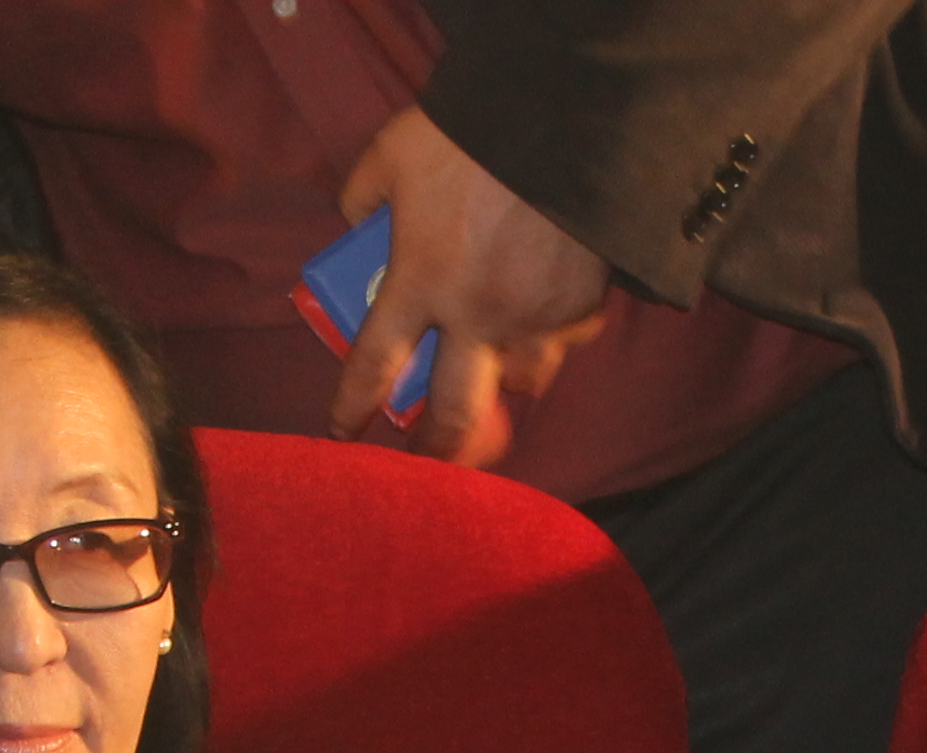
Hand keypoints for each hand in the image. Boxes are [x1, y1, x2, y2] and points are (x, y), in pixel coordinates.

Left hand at [331, 104, 612, 468]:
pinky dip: (550, 339)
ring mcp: (534, 320)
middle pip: (452, 414)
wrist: (566, 121)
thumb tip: (356, 218)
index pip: (374, 367)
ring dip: (501, 386)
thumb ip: (364, 192)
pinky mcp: (581, 309)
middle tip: (430, 457)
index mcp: (419, 283)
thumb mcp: (395, 151)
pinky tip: (545, 319)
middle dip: (438, 447)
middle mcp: (475, 319)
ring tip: (494, 374)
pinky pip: (563, 343)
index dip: (353, 409)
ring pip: (518, 385)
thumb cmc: (471, 135)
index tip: (345, 434)